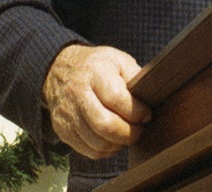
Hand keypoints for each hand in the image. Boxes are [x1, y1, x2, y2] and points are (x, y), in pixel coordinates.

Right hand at [42, 44, 151, 158]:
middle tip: (139, 128)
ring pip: (98, 143)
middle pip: (105, 125)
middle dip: (129, 133)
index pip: (116, 98)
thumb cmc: (97, 67)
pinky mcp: (63, 130)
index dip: (136, 111)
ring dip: (119, 144)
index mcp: (95, 72)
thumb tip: (150, 98)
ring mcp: (68, 114)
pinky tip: (113, 139)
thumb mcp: (118, 60)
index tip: (146, 114)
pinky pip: (90, 151)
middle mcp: (78, 93)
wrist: (60, 71)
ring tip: (127, 133)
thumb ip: (135, 76)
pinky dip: (107, 151)